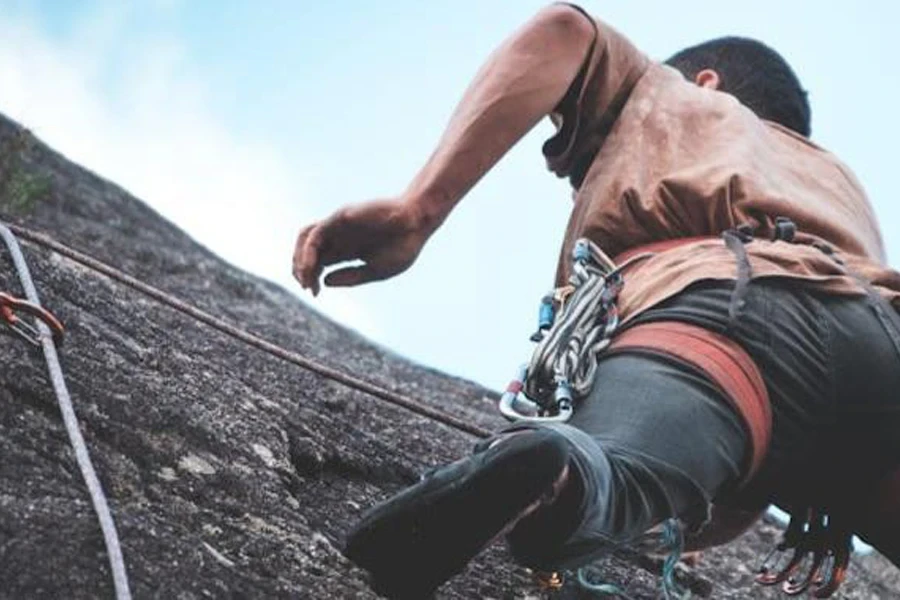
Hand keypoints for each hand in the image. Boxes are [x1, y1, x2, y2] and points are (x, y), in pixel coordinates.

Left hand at [293, 198, 430, 294]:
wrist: (416, 222)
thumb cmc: (402, 246)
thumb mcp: (376, 270)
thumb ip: (351, 277)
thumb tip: (324, 282)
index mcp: (348, 251)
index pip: (320, 264)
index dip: (312, 279)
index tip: (315, 293)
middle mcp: (339, 238)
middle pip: (308, 253)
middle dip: (302, 271)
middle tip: (307, 287)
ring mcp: (338, 227)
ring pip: (305, 240)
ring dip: (299, 259)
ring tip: (304, 276)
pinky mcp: (338, 218)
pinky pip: (314, 233)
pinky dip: (306, 251)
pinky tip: (309, 265)